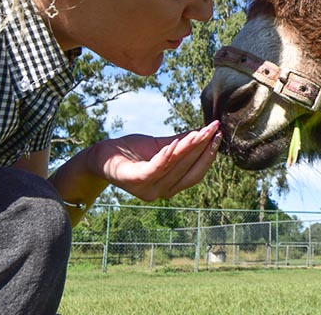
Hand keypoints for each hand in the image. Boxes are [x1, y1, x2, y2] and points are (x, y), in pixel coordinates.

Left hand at [93, 121, 221, 200]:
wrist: (101, 156)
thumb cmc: (131, 151)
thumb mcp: (161, 145)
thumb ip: (182, 143)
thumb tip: (206, 131)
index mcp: (170, 186)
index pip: (196, 173)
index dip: (208, 155)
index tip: (219, 135)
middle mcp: (161, 192)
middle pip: (188, 169)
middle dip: (203, 147)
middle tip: (214, 129)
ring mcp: (148, 189)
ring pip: (175, 166)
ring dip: (190, 147)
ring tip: (201, 132)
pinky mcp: (134, 181)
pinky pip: (155, 169)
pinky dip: (166, 156)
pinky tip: (175, 143)